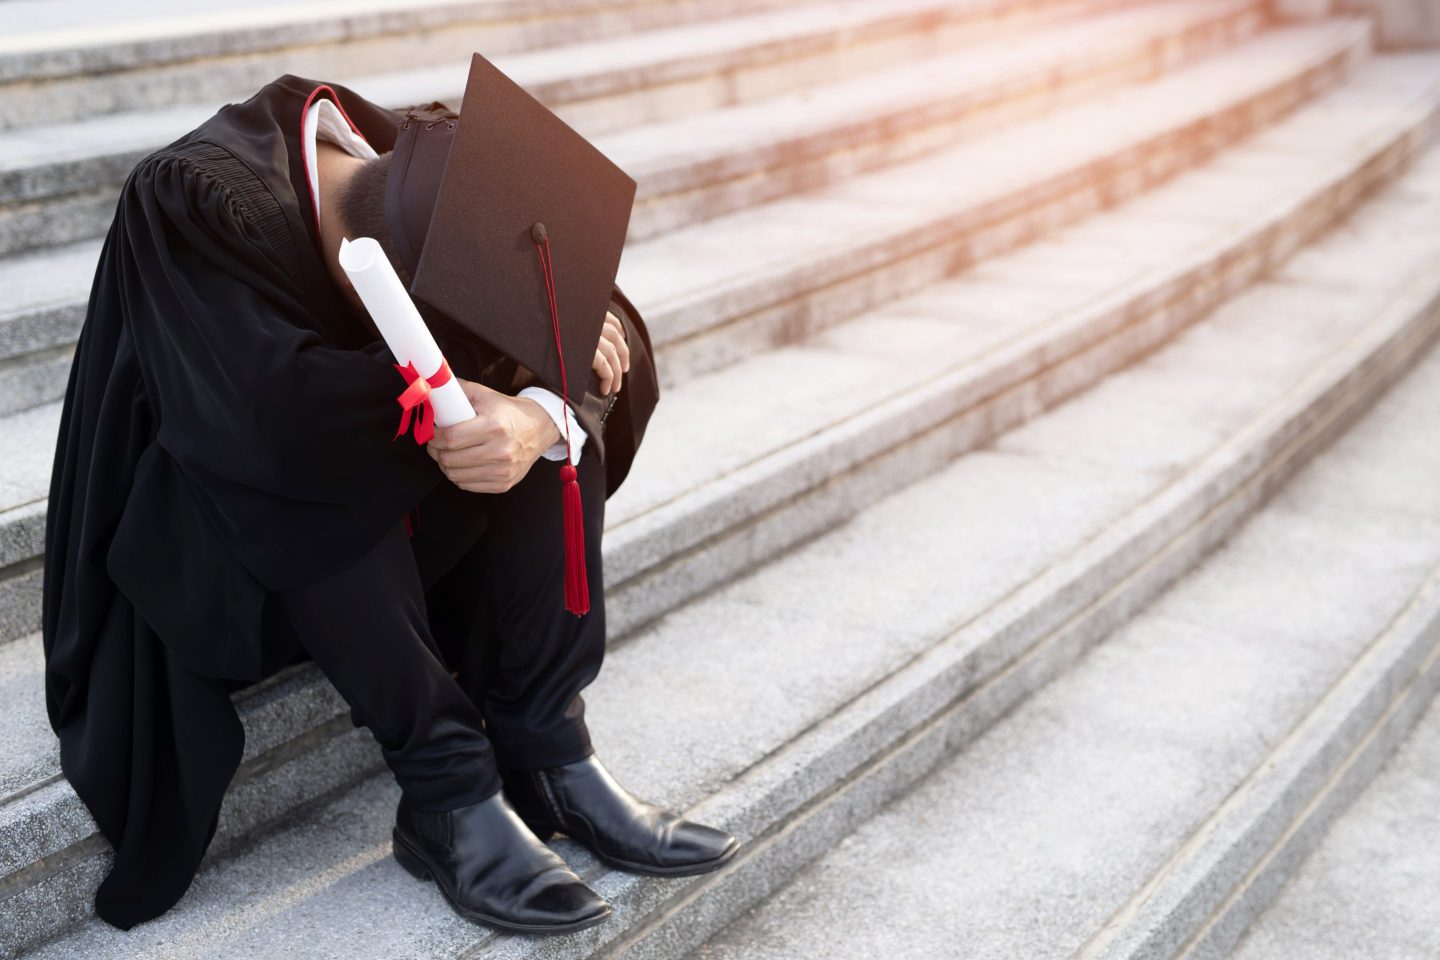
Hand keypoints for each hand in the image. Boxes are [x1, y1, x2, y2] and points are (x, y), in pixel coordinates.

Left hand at [425, 377, 560, 492]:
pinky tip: (460, 465)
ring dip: (444, 465)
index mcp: (493, 426)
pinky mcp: (504, 483)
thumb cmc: (508, 412)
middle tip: (434, 444)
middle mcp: (500, 451)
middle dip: (435, 451)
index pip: (450, 438)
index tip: (430, 433)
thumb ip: (458, 391)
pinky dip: (458, 476)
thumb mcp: (485, 395)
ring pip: (455, 475)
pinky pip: (467, 485)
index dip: (433, 437)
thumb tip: (432, 389)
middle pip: (450, 459)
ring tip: (446, 454)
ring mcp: (503, 470)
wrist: (538, 429)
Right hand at [508, 309, 629, 395]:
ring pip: (611, 353)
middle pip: (614, 337)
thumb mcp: (553, 325)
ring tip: (613, 387)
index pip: (608, 319)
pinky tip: (605, 388)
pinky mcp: (584, 349)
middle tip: (623, 370)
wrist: (518, 330)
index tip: (622, 340)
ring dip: (616, 372)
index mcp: (582, 310)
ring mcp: (586, 333)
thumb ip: (568, 329)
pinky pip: (603, 364)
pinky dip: (608, 376)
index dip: (618, 331)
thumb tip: (578, 342)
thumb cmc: (529, 331)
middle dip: (622, 355)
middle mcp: (586, 319)